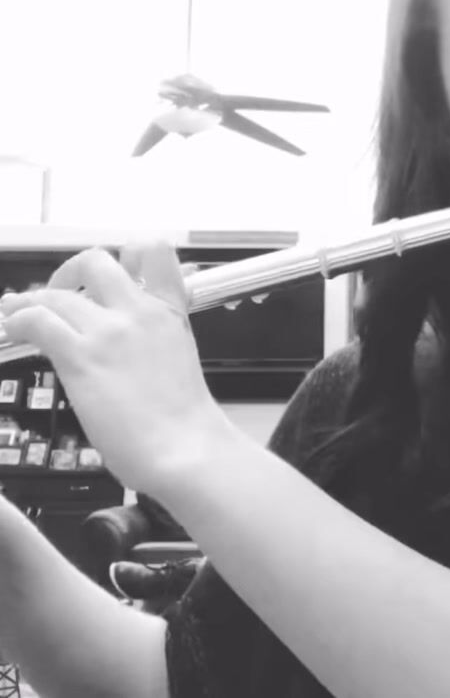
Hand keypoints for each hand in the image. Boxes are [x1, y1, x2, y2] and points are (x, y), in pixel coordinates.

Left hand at [0, 242, 225, 494]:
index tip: (109, 272)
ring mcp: (110, 331)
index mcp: (170, 311)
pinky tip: (15, 332)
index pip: (154, 250)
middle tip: (58, 292)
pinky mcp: (82, 357)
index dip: (126, 253)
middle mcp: (140, 311)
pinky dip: (18, 321)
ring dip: (29, 301)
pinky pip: (36, 319)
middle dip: (68, 272)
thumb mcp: (179, 356)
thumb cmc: (182, 418)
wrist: (184, 447)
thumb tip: (128, 337)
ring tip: (16, 315)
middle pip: (96, 260)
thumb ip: (155, 333)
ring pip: (56, 292)